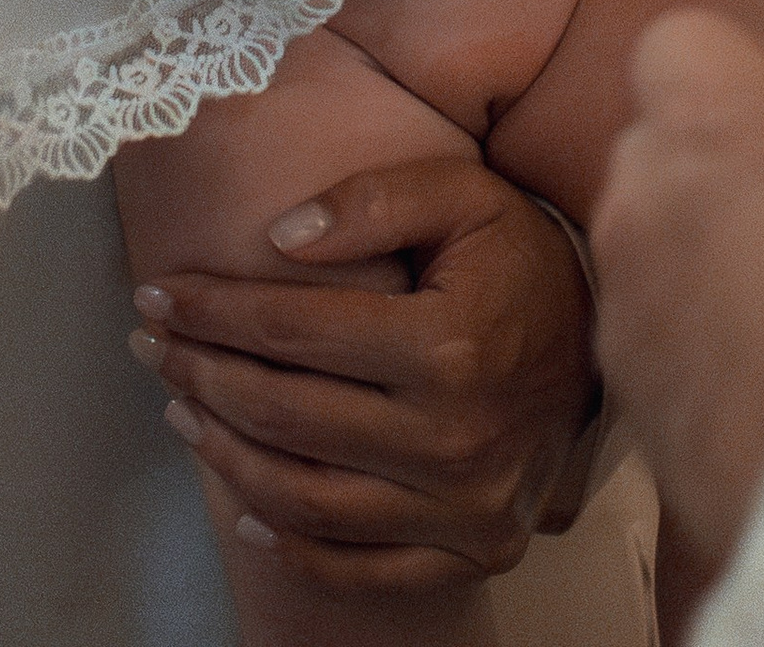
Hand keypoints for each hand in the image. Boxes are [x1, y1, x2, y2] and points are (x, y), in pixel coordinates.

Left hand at [130, 156, 598, 597]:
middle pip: (284, 414)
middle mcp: (450, 439)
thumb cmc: (522, 258)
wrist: (608, 339)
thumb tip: (279, 240)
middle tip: (154, 344)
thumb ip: (373, 201)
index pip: (292, 331)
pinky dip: (292, 544)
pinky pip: (359, 566)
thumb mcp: (462, 196)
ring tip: (182, 408)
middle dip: (202, 373)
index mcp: (446, 345)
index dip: (213, 310)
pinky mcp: (471, 550)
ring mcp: (461, 507)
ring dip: (225, 455)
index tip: (158, 293)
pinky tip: (245, 508)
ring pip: (304, 497)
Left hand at [597, 11, 763, 571]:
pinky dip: (724, 374)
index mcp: (709, 126)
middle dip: (738, 174)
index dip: (755, 73)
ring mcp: (630, 335)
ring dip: (727, 278)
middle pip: (667, 157)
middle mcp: (642, 218)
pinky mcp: (641, 438)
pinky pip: (673, 368)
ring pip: (665, 267)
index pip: (681, 42)